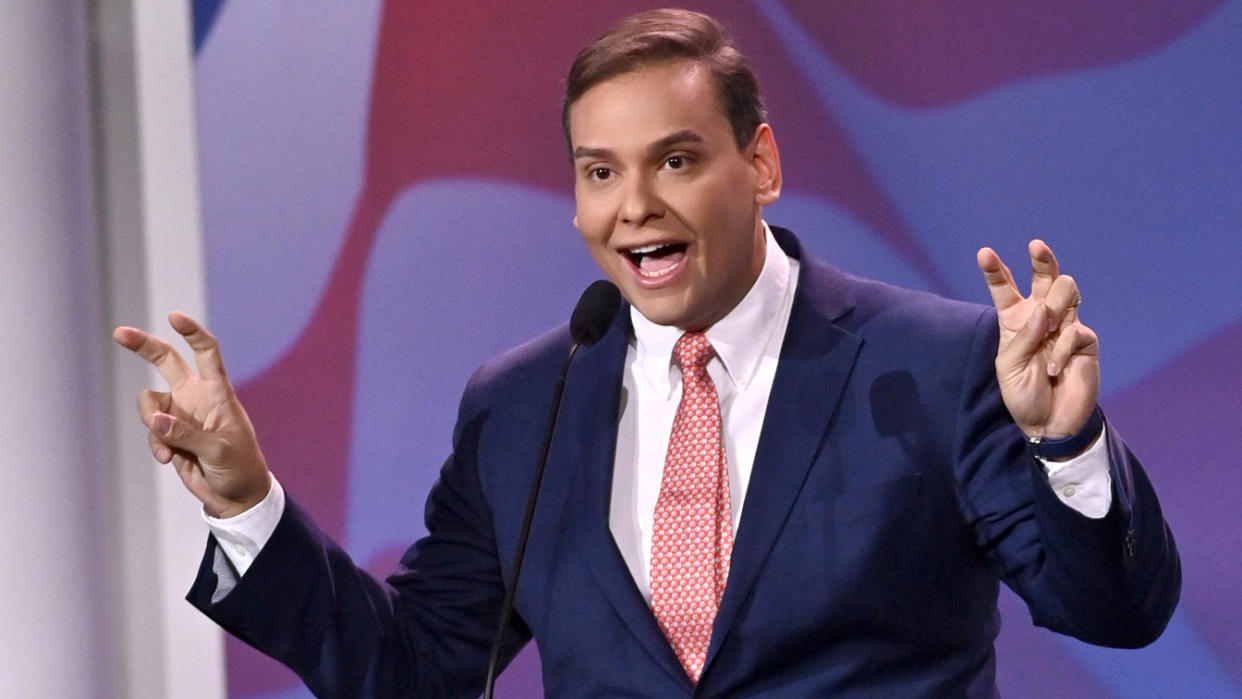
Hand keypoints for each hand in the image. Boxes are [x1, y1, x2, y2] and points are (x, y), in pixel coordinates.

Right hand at [113, 312, 269, 517]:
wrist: (236, 496)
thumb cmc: (239, 468)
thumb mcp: (218, 451)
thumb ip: (185, 434)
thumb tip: (155, 419)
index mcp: (218, 392)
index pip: (207, 353)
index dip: (192, 332)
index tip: (174, 317)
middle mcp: (196, 396)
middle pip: (166, 361)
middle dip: (143, 345)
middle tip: (119, 333)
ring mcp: (180, 414)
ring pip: (149, 403)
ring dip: (151, 423)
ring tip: (168, 449)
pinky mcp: (169, 433)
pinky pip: (151, 431)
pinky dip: (155, 444)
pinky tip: (168, 459)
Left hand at [976, 240, 1098, 439]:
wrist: (1049, 422)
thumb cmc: (1023, 395)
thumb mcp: (1008, 367)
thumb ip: (1022, 337)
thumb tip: (1043, 310)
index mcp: (1015, 320)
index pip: (1004, 289)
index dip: (995, 270)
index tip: (984, 253)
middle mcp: (1041, 317)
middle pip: (1045, 277)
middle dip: (1042, 259)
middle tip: (1036, 246)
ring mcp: (1065, 325)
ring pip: (1068, 291)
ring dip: (1056, 305)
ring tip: (1049, 328)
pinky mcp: (1086, 341)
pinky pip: (1076, 331)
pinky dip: (1061, 350)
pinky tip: (1054, 370)